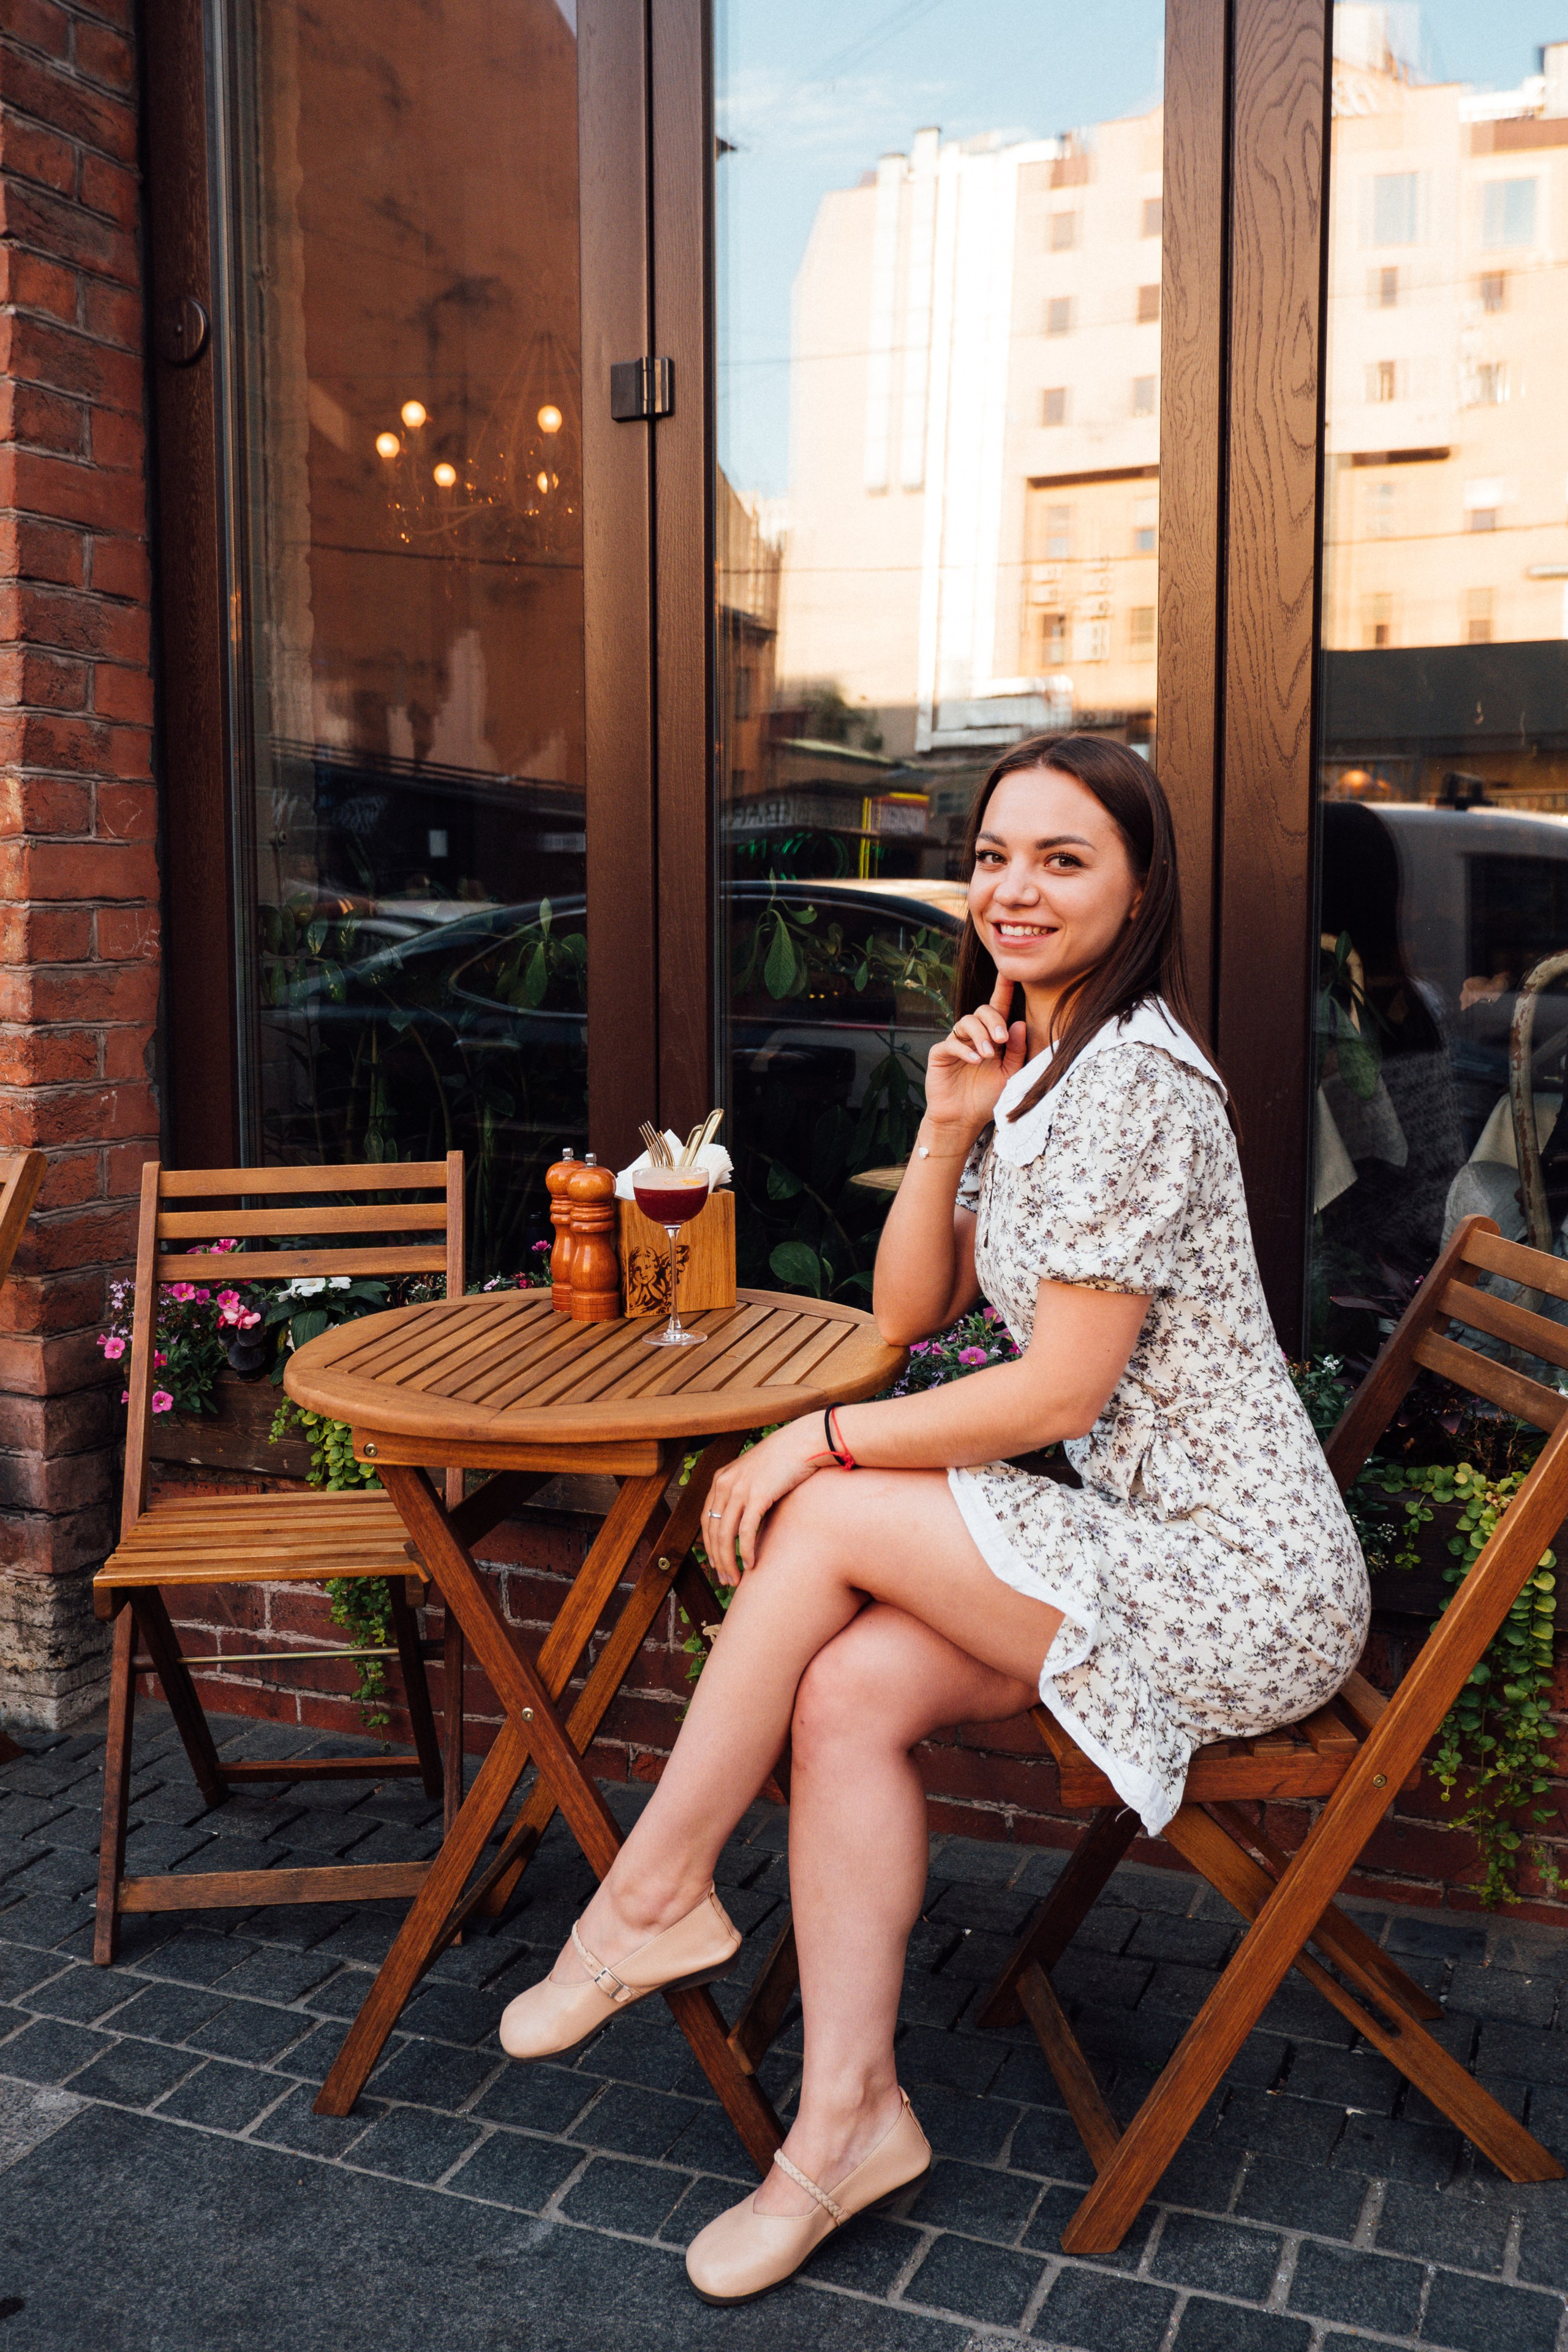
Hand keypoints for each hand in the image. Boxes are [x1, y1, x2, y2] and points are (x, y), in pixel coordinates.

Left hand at [702, 1416, 835, 1581]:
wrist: (803, 1442)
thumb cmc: (784, 1460)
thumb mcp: (755, 1474)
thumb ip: (744, 1493)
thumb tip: (744, 1521)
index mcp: (721, 1479)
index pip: (706, 1520)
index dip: (709, 1545)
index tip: (716, 1564)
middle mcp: (725, 1484)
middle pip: (712, 1530)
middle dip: (717, 1559)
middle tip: (726, 1580)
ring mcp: (740, 1488)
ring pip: (725, 1534)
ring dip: (729, 1561)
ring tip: (736, 1579)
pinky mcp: (758, 1494)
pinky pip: (746, 1530)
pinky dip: (746, 1551)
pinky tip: (750, 1565)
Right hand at [922, 972, 1027, 1135]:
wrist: (963, 1119)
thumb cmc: (987, 1096)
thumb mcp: (1009, 1074)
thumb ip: (1015, 1050)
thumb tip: (1019, 1023)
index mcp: (992, 1036)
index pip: (998, 1007)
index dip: (1003, 988)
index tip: (1010, 972)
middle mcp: (973, 1035)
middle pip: (982, 1011)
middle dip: (994, 1021)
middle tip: (1001, 1040)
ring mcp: (956, 1042)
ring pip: (966, 1022)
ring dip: (980, 1036)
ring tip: (988, 1055)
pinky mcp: (940, 1054)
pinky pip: (951, 1043)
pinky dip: (965, 1050)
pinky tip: (975, 1061)